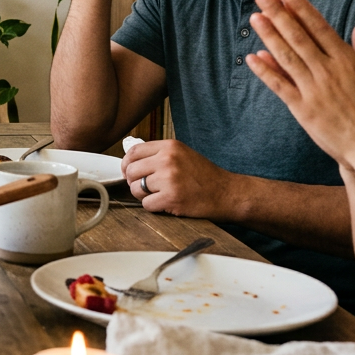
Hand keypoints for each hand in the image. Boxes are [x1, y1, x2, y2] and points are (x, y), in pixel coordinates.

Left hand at [122, 139, 239, 218]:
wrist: (227, 193)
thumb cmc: (204, 176)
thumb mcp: (183, 155)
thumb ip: (159, 155)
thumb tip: (131, 161)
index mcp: (170, 146)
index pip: (133, 151)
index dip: (127, 164)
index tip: (129, 172)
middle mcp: (168, 159)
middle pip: (132, 171)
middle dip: (134, 182)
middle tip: (145, 188)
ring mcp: (169, 179)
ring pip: (136, 188)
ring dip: (143, 196)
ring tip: (159, 195)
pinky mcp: (172, 198)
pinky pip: (146, 204)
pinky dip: (154, 207)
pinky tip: (166, 203)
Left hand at [246, 0, 354, 171]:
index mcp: (347, 60)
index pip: (319, 27)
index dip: (301, 9)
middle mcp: (327, 71)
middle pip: (297, 37)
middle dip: (278, 15)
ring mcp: (312, 90)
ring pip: (286, 57)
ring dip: (268, 36)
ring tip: (255, 18)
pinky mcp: (302, 109)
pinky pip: (280, 86)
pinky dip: (265, 71)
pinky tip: (252, 57)